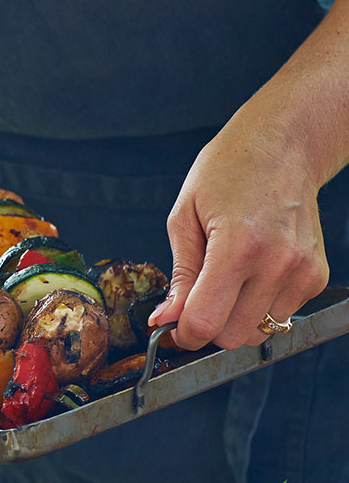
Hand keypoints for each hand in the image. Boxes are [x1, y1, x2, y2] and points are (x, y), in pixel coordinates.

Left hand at [151, 117, 328, 350]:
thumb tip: (166, 319)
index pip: (205, 322)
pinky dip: (260, 307)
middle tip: (199, 300)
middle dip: (208, 327)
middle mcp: (276, 263)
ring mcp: (301, 270)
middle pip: (231, 337)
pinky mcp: (316, 274)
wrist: (284, 146)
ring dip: (236, 319)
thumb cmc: (228, 172)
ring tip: (230, 279)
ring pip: (257, 332)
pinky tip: (253, 275)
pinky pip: (280, 316)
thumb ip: (179, 277)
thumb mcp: (184, 218)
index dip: (183, 333)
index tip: (174, 326)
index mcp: (237, 247)